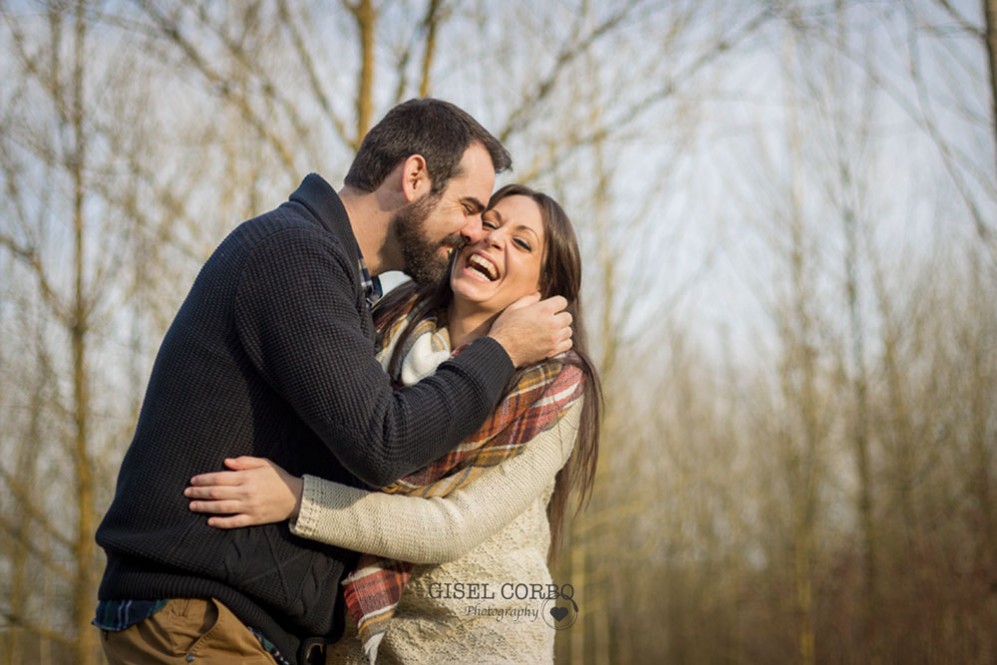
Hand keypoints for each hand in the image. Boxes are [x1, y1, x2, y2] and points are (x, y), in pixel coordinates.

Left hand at [184, 456, 302, 528]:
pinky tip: (209, 521)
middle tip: (187, 493)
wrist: (297, 497)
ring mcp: (249, 507)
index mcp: (248, 477)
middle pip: (217, 492)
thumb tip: (226, 462)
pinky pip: (234, 522)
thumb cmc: (279, 478)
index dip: (204, 479)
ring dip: (205, 507)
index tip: (193, 480)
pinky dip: (220, 522)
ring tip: (192, 506)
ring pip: (222, 508)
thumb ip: (245, 462)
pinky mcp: (254, 519)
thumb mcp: (265, 463)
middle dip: (199, 493)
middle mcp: (247, 492)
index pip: (220, 478)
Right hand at [488, 293, 572, 366]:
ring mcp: (554, 338)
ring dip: (562, 330)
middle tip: (549, 319)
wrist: (502, 350)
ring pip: (568, 331)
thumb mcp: (514, 308)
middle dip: (560, 316)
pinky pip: (568, 344)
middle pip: (568, 317)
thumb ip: (529, 299)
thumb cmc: (505, 328)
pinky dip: (563, 342)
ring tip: (551, 331)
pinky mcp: (553, 351)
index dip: (556, 303)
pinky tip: (553, 340)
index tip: (551, 307)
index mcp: (544, 309)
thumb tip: (538, 295)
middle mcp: (552, 323)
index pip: (562, 301)